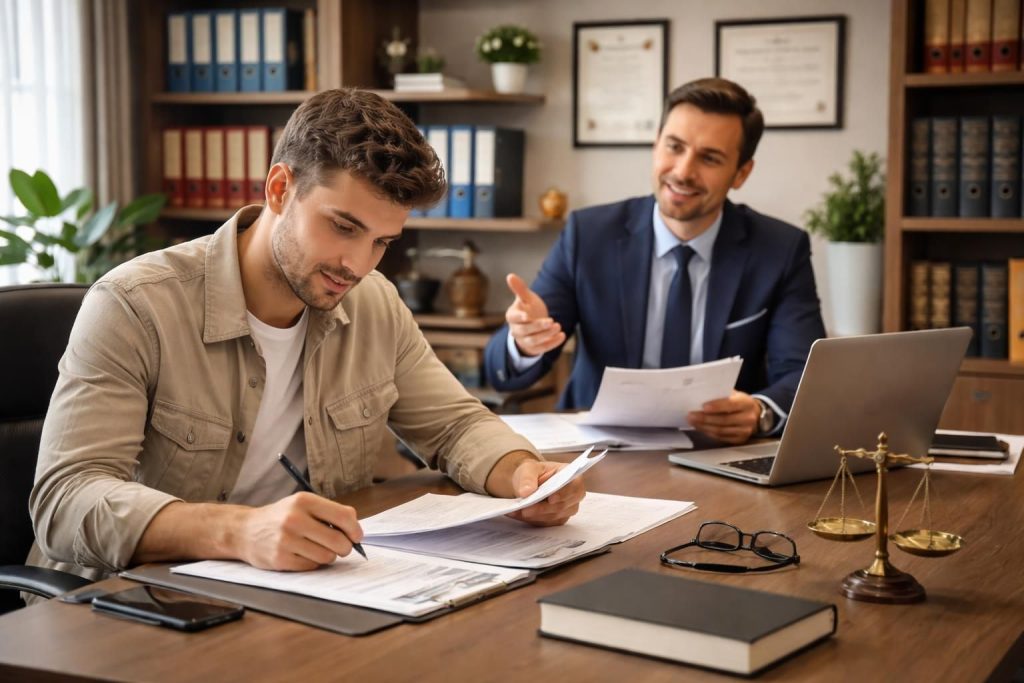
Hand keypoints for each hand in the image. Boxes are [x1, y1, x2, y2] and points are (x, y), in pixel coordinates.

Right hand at [237, 492, 363, 570]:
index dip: (355, 530)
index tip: (357, 536)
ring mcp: (286, 540)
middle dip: (345, 547)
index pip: (343, 516)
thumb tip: (356, 528)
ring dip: (328, 555)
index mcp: (304, 501)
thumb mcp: (302, 504)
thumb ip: (329, 512)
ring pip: (327, 556)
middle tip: (342, 547)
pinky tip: (303, 554)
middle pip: (338, 541)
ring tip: (317, 548)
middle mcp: (295, 519)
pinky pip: (312, 566)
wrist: (245, 530)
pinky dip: (313, 563)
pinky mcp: (281, 559)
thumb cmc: (281, 517)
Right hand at [504, 273, 564, 356]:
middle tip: (551, 321)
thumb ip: (519, 289)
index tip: (527, 316)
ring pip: (533, 341)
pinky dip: (553, 343)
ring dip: (546, 335)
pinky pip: (543, 348)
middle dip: (538, 326)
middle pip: (524, 330)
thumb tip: (510, 275)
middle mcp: (516, 330)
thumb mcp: (525, 298)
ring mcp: (524, 341)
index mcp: (512, 316)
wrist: (532, 325)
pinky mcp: (534, 349)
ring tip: (558, 326)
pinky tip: (563, 336)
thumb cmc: (528, 309)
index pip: (512, 318)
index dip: (519, 317)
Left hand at [505, 460, 584, 526]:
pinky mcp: (558, 519)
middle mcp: (574, 495)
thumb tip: (526, 492)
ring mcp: (568, 509)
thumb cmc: (534, 473)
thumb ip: (528, 478)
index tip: (551, 499)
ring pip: (553, 516)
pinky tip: (518, 514)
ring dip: (535, 515)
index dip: (565, 494)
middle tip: (525, 509)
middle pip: (562, 505)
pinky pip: (546, 522)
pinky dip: (531, 519)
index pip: (575, 487)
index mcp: (572, 477)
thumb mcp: (528, 469)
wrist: (529, 484)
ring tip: (517, 511)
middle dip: (542, 508)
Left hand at [688, 390, 759, 444]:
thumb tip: (701, 396)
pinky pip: (721, 438)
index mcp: (746, 403)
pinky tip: (701, 428)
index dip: (716, 406)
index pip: (731, 405)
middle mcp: (748, 418)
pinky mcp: (740, 440)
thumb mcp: (734, 394)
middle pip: (724, 420)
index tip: (703, 406)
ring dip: (704, 427)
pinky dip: (709, 433)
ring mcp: (745, 431)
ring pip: (721, 431)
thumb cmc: (739, 402)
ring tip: (692, 422)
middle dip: (705, 418)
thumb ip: (721, 395)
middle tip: (691, 415)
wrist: (755, 414)